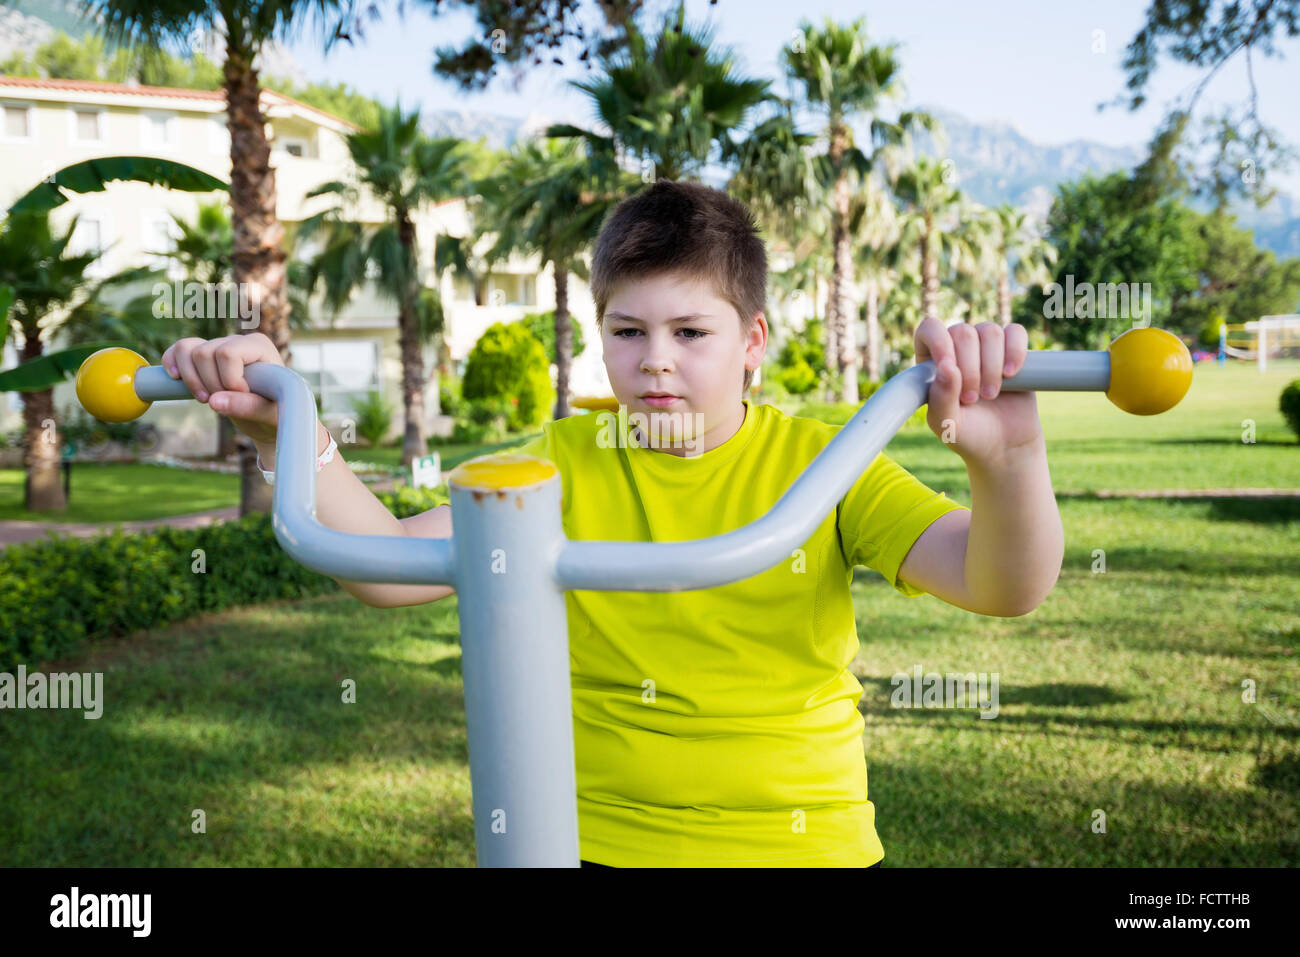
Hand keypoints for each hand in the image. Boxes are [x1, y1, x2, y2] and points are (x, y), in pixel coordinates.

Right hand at [160, 332, 283, 446]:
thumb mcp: (269, 414)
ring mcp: (218, 346)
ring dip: (191, 379)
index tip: (243, 396)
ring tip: (205, 399)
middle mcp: (237, 341)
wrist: (268, 417)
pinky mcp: (204, 357)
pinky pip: (179, 349)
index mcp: (259, 346)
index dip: (228, 380)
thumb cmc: (276, 413)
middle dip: (210, 384)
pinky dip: (172, 363)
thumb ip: (247, 407)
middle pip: (204, 353)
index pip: (228, 354)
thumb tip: (213, 401)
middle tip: (226, 403)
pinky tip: (176, 379)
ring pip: (187, 349)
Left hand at [914, 318, 1042, 466]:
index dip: (939, 341)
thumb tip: (947, 367)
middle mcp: (958, 349)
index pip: (929, 329)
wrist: (1004, 447)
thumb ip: (941, 398)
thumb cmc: (968, 435)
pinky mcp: (1013, 351)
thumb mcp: (947, 424)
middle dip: (969, 368)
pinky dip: (1015, 351)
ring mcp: (986, 347)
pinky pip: (1016, 333)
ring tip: (990, 395)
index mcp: (933, 362)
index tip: (948, 366)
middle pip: (962, 332)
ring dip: (991, 366)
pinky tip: (1011, 375)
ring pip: (990, 332)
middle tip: (971, 399)